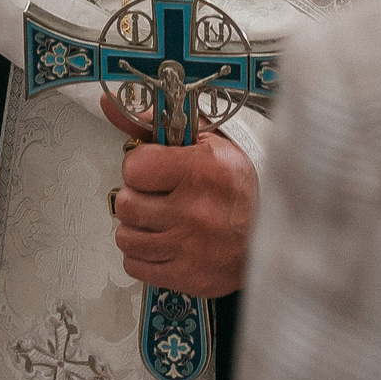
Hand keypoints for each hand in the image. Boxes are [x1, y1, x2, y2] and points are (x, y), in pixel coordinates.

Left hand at [105, 96, 257, 297]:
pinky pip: (135, 266)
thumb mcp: (206, 142)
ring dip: (138, 229)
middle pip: (126, 205)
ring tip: (160, 221)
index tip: (156, 170)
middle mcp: (196, 210)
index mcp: (203, 169)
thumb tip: (108, 102)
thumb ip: (155, 123)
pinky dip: (144, 256)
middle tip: (158, 197)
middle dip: (137, 199)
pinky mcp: (188, 277)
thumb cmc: (237, 186)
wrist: (272, 237)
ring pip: (126, 238)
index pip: (134, 168)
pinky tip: (164, 244)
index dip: (141, 167)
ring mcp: (191, 248)